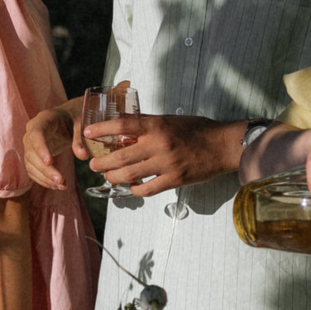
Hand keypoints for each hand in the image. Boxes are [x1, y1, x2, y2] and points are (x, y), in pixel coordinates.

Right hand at [21, 101, 78, 190]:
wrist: (68, 118)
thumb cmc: (75, 117)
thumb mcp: (82, 123)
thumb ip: (80, 138)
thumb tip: (82, 156)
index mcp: (44, 119)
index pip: (36, 134)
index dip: (41, 148)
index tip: (50, 162)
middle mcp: (32, 132)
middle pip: (32, 153)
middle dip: (45, 169)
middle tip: (60, 181)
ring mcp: (30, 145)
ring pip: (30, 164)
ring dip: (44, 178)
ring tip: (62, 186)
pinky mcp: (33, 156)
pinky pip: (33, 170)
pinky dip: (43, 180)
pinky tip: (57, 186)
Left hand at [85, 113, 243, 196]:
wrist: (222, 146)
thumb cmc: (197, 130)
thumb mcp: (170, 119)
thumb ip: (147, 124)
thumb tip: (123, 126)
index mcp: (157, 125)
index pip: (122, 125)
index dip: (102, 129)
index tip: (88, 132)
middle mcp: (159, 144)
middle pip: (121, 156)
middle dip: (103, 162)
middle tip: (94, 164)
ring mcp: (166, 164)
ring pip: (130, 175)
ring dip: (114, 177)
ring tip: (108, 177)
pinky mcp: (174, 180)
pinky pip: (147, 189)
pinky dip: (135, 189)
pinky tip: (132, 187)